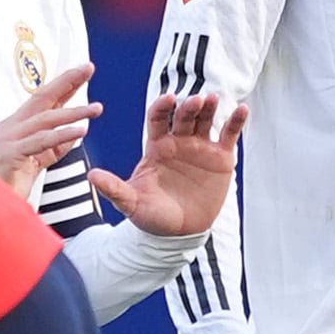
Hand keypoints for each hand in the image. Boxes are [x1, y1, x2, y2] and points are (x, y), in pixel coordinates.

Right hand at [0, 60, 102, 191]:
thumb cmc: (5, 184)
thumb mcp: (34, 162)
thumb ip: (52, 148)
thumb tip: (73, 135)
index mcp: (17, 127)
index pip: (44, 101)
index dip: (64, 85)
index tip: (82, 72)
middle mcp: (11, 128)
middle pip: (43, 98)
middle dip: (67, 81)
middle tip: (87, 68)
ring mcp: (9, 139)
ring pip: (46, 119)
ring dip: (73, 112)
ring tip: (96, 109)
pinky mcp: (12, 154)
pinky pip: (41, 141)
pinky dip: (62, 135)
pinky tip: (80, 131)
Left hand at [93, 94, 245, 234]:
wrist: (178, 234)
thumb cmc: (152, 216)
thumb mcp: (132, 202)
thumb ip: (114, 188)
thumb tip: (91, 176)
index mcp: (157, 146)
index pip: (159, 118)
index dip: (163, 107)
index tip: (168, 100)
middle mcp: (179, 141)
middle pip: (185, 115)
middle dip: (190, 106)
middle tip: (196, 100)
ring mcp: (202, 147)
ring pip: (206, 120)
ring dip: (211, 107)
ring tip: (214, 99)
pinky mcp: (222, 158)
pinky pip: (229, 135)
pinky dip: (236, 121)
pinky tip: (243, 109)